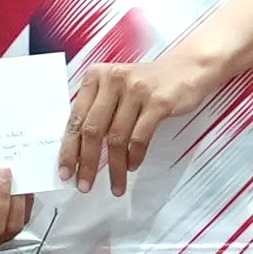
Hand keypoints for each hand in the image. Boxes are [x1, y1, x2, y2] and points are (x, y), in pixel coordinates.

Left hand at [61, 44, 218, 192]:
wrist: (186, 69)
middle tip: (85, 185)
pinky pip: (140, 137)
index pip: (76, 118)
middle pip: (93, 130)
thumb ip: (96, 109)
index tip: (66, 171)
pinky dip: (135, 156)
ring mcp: (136, 90)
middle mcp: (113, 79)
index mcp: (96, 76)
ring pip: (117, 138)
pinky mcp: (158, 101)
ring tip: (116, 184)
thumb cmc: (146, 84)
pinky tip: (132, 166)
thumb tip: (78, 150)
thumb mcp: (115, 88)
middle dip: (87, 163)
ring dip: (115, 167)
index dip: (69, 149)